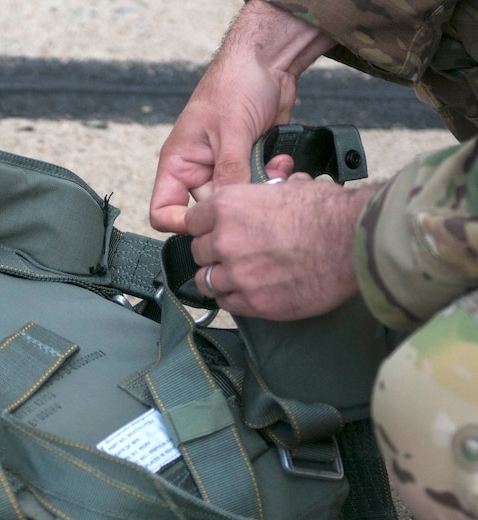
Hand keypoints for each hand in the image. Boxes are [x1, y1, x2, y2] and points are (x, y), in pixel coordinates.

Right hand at [149, 0, 332, 232]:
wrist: (267, 62)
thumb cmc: (235, 83)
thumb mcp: (231, 131)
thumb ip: (230, 173)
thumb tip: (228, 211)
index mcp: (178, 164)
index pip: (163, 211)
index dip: (182, 223)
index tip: (209, 223)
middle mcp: (198, 170)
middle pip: (209, 211)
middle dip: (235, 203)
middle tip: (257, 187)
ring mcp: (224, 168)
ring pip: (237, 201)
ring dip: (259, 189)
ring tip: (275, 168)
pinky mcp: (248, 164)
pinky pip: (258, 186)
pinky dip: (273, 178)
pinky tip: (282, 161)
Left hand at [185, 175, 381, 319]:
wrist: (355, 241)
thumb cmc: (329, 211)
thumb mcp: (290, 187)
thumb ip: (265, 195)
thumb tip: (272, 188)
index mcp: (228, 206)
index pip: (192, 220)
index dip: (205, 226)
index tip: (214, 231)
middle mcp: (224, 240)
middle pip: (198, 251)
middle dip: (212, 252)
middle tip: (233, 253)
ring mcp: (236, 274)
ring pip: (206, 280)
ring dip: (219, 278)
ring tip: (239, 275)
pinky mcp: (253, 302)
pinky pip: (226, 303)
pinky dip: (233, 298)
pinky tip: (249, 291)